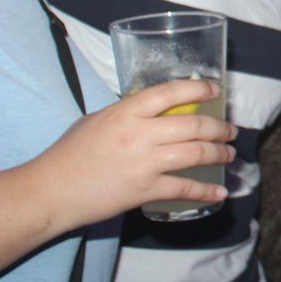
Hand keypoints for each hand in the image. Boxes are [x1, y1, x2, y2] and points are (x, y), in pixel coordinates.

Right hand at [33, 78, 234, 231]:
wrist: (51, 191)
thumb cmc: (68, 154)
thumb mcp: (96, 120)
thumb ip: (126, 114)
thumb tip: (152, 112)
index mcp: (126, 112)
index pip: (170, 92)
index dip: (198, 88)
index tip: (215, 89)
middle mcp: (139, 133)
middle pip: (193, 125)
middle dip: (219, 127)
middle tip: (230, 130)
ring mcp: (144, 162)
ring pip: (196, 153)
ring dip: (218, 154)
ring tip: (229, 155)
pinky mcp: (145, 189)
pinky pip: (184, 188)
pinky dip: (205, 191)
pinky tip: (219, 193)